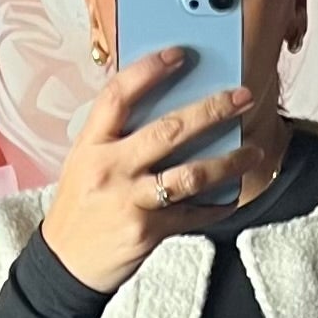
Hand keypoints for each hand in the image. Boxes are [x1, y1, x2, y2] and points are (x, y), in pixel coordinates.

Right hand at [41, 50, 255, 291]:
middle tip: (241, 97)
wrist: (65, 263)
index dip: (148, 70)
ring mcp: (130, 201)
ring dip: (229, 161)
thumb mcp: (85, 163)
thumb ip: (115, 137)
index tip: (179, 55)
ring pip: (190, 175)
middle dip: (211, 110)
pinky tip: (232, 194)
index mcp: (91, 145)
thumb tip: (163, 107)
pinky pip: (193, 214)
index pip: (117, 96)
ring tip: (253, 151)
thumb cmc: (79, 208)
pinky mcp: (148, 231)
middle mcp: (110, 169)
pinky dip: (218, 205)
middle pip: (167, 131)